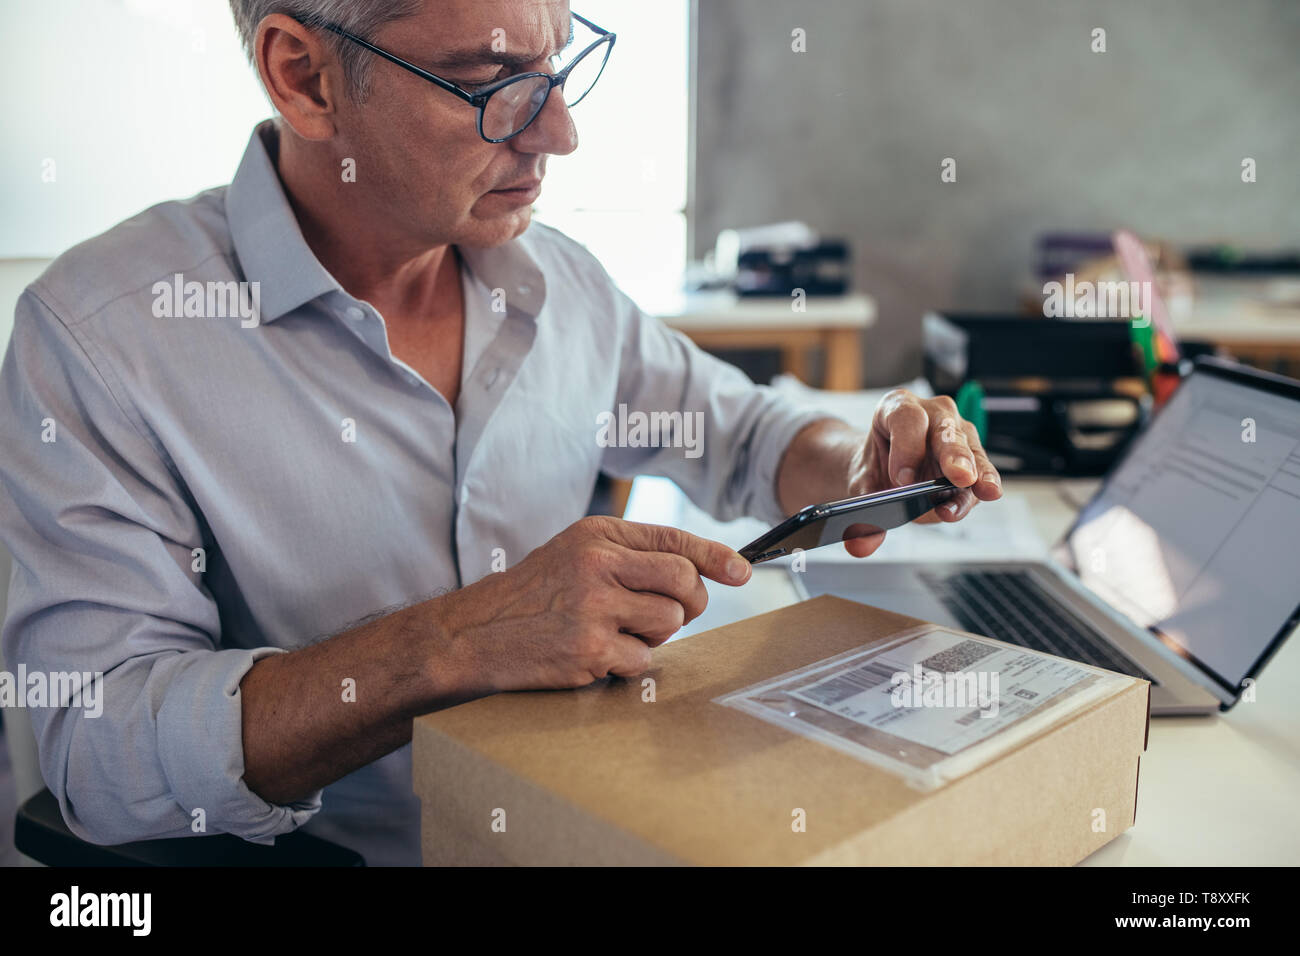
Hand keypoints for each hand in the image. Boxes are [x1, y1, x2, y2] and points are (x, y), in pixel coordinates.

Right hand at [433, 516, 750, 691]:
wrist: (476, 633)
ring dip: (656, 635)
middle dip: (690, 602)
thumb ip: (631, 555)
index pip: (674, 540)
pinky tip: (598, 655)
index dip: (716, 557)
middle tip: (669, 613)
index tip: (741, 572)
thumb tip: (700, 570)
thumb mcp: (576, 554)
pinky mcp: (589, 651)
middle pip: (684, 581)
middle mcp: (597, 566)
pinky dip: (629, 664)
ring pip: (671, 622)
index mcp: (598, 536)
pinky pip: (644, 661)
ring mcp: (594, 609)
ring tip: (620, 632)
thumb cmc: (534, 594)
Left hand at [843, 390, 1002, 557]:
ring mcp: (956, 432)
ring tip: (981, 491)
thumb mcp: (862, 486)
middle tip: (958, 477)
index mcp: (896, 407)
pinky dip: (980, 487)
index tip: (902, 480)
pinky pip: (980, 472)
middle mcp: (931, 413)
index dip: (906, 448)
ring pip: (970, 450)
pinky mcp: (973, 455)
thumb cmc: (877, 466)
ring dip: (977, 473)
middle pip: (945, 429)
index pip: (905, 419)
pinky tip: (982, 497)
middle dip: (953, 454)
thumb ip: (860, 513)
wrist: (886, 468)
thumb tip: (860, 545)